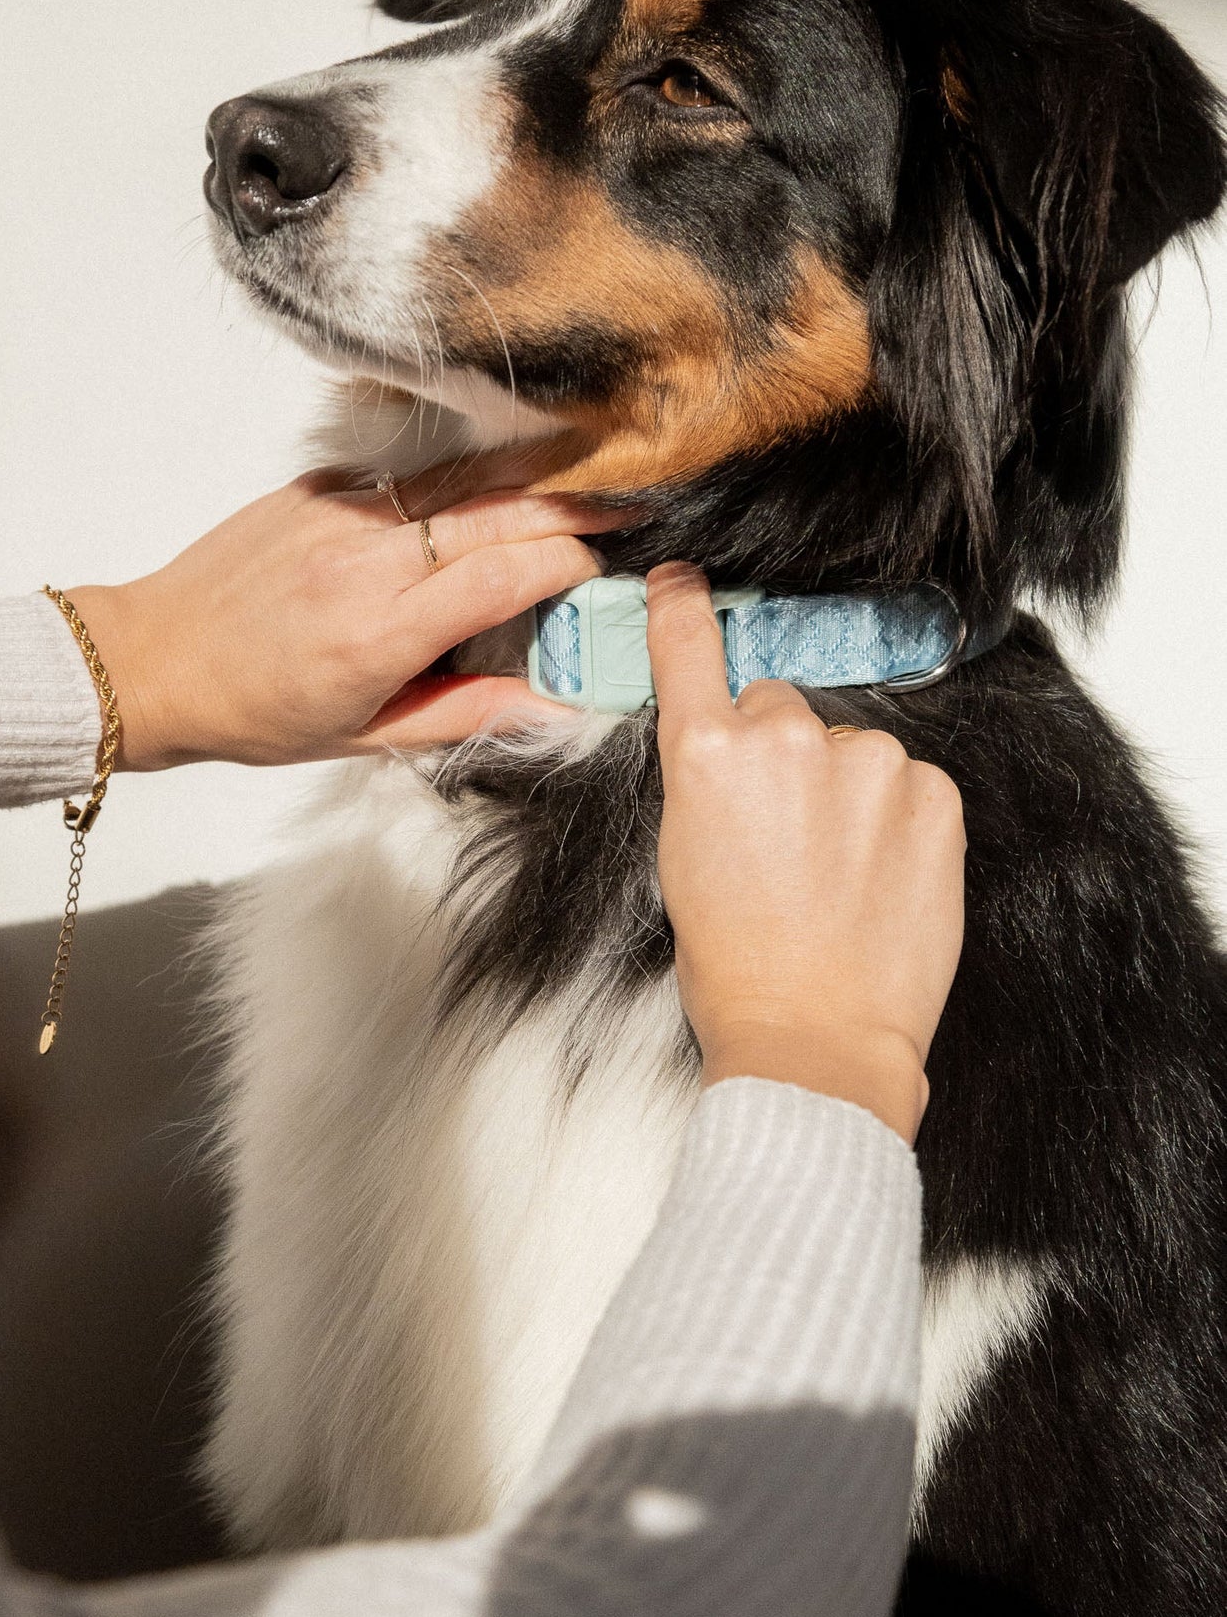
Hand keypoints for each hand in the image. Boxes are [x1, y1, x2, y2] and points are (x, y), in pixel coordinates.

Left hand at [65, 469, 619, 769]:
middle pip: (497, 514)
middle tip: (628, 507)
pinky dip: (450, 486)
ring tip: (583, 476)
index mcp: (381, 633)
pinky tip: (483, 492)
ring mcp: (338, 515)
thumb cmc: (255, 711)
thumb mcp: (367, 735)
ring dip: (526, 478)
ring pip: (458, 481)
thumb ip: (468, 714)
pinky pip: (404, 479)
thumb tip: (556, 706)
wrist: (154, 660)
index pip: (507, 574)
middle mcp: (363, 563)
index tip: (603, 569)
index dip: (570, 564)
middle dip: (572, 508)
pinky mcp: (315, 488)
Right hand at [646, 563, 965, 1142]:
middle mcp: (786, 736)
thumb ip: (708, 783)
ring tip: (836, 875)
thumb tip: (735, 752)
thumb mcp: (683, 857)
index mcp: (706, 753)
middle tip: (781, 835)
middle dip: (779, 752)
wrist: (816, 1037)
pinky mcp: (933, 792)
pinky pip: (908, 783)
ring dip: (845, 791)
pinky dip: (896, 818)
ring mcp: (868, 761)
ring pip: (849, 749)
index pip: (690, 647)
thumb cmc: (736, 966)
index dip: (684, 608)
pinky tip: (880, 877)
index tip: (684, 579)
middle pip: (779, 706)